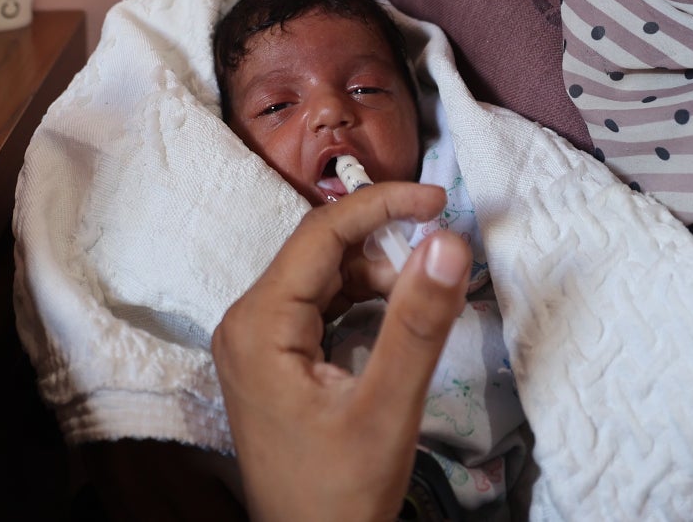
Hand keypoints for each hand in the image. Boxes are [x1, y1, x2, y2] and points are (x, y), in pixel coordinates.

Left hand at [213, 181, 471, 521]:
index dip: (383, 205)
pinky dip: (362, 304)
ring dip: (376, 278)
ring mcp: (255, 343)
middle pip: (320, 252)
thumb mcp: (387, 408)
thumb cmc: (340, 495)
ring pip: (323, 277)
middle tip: (440, 265)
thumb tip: (447, 241)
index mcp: (258, 324)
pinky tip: (394, 325)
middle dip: (383, 247)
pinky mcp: (272, 361)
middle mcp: (245, 322)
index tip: (440, 201)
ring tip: (420, 309)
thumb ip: (416, 323)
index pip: (321, 233)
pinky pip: (319, 307)